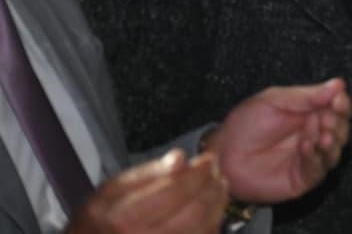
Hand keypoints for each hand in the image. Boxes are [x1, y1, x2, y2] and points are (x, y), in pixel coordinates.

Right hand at [66, 150, 226, 233]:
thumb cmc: (100, 220)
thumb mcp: (111, 190)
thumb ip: (148, 173)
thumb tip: (179, 159)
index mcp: (123, 217)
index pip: (174, 192)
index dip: (197, 173)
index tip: (207, 159)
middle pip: (194, 212)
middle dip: (211, 187)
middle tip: (214, 171)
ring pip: (204, 229)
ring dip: (217, 204)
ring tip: (216, 186)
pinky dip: (212, 222)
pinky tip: (210, 208)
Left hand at [204, 79, 349, 204]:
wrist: (222, 155)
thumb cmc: (244, 125)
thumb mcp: (275, 100)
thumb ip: (307, 95)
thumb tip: (338, 84)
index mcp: (310, 113)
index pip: (337, 108)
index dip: (341, 104)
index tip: (338, 100)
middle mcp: (314, 135)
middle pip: (341, 129)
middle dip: (338, 123)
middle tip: (327, 118)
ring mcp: (309, 158)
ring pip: (334, 151)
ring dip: (331, 141)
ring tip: (322, 134)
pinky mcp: (302, 178)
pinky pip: (318, 170)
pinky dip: (316, 158)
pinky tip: (306, 147)